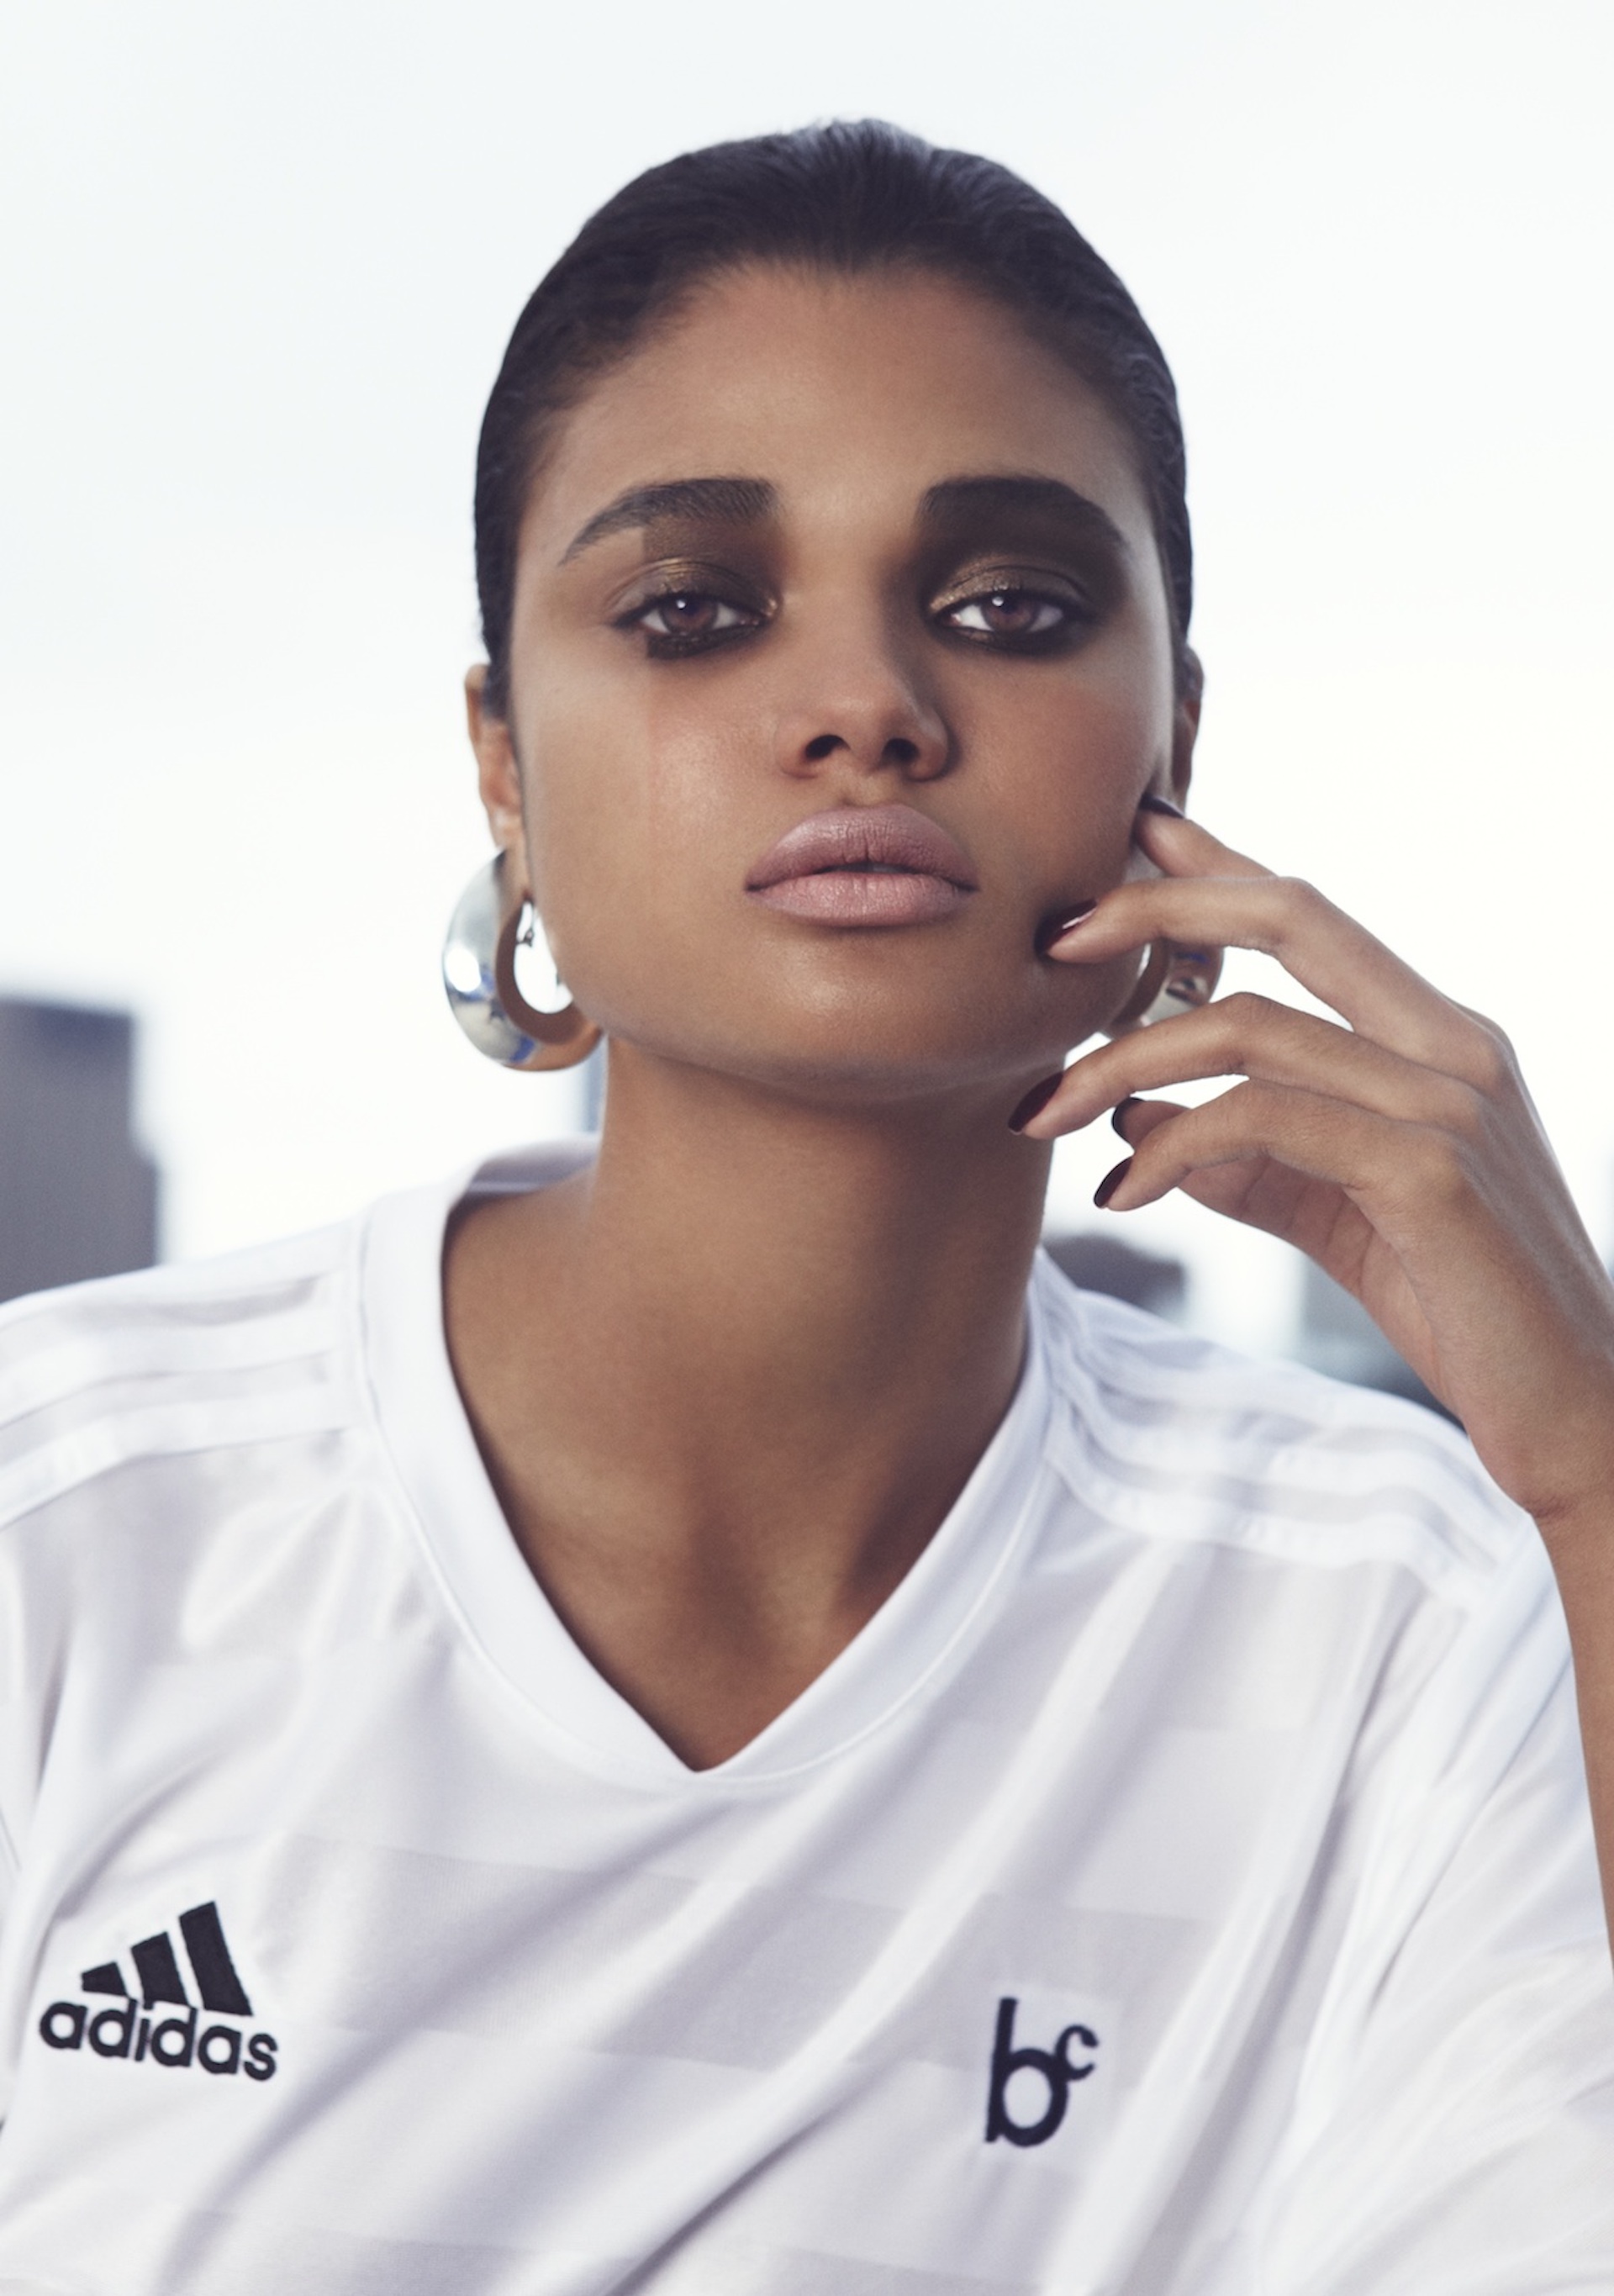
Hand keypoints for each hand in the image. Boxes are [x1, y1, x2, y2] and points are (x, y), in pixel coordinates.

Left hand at [1015, 803, 1613, 1545]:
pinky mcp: (1429, 1175)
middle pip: (1291, 914)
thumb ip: (1255, 1162)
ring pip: (1249, 1027)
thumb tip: (1140, 1122)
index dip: (1221, 865)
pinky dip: (1172, 1146)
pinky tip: (1121, 1193)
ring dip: (1121, 1062)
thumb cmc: (1463, 1308)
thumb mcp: (1340, 1216)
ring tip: (1045, 1113)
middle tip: (1056, 938)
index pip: (1317, 917)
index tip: (1135, 835)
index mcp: (1441, 1039)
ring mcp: (1448, 1104)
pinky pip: (1264, 1119)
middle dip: (1159, 908)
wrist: (1573, 1414)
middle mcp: (1453, 1047)